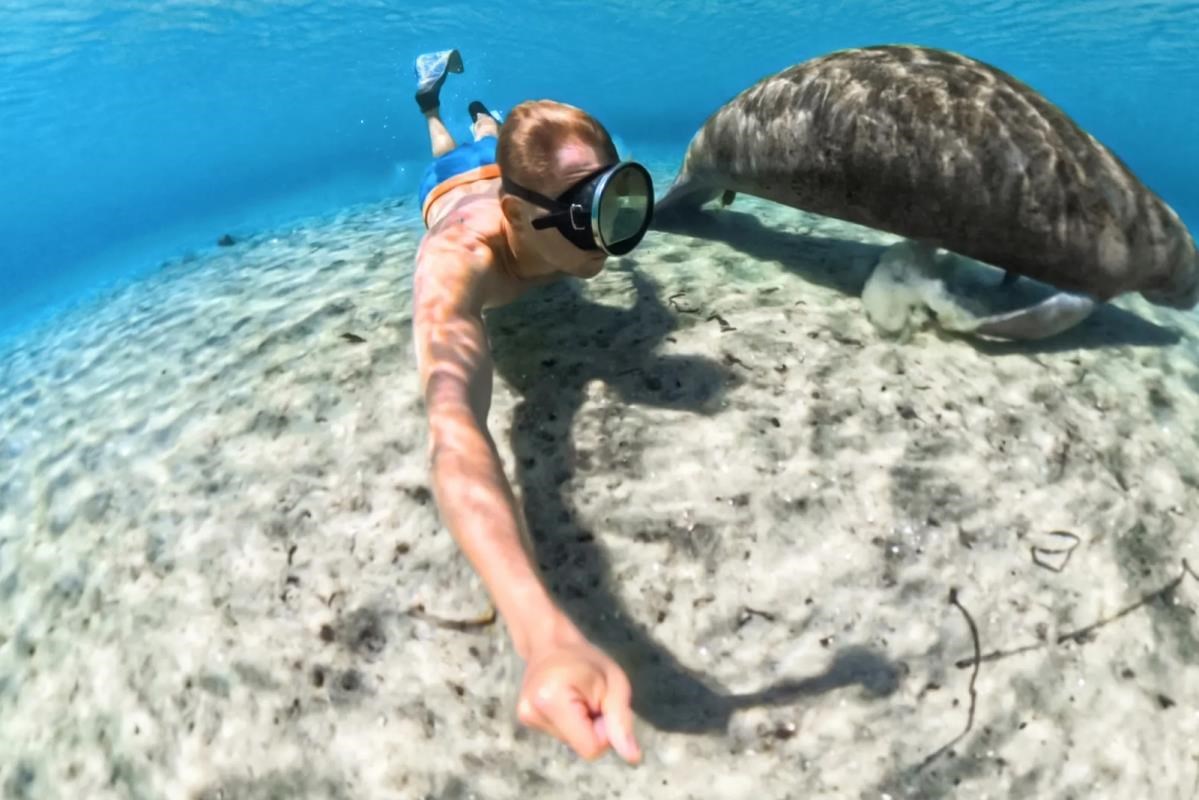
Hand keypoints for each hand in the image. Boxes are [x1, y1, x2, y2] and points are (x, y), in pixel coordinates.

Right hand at [517, 627, 641, 763]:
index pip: (590, 748)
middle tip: (589, 697)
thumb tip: (633, 757)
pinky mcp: (525, 718)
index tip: (600, 704)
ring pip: (572, 742)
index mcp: (551, 700)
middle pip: (581, 746)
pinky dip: (570, 722)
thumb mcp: (615, 684)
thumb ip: (621, 721)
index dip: (604, 732)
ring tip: (577, 696)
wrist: (552, 642)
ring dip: (582, 724)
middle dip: (593, 727)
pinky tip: (566, 700)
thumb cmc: (587, 659)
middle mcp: (531, 711)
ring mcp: (525, 716)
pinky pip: (562, 734)